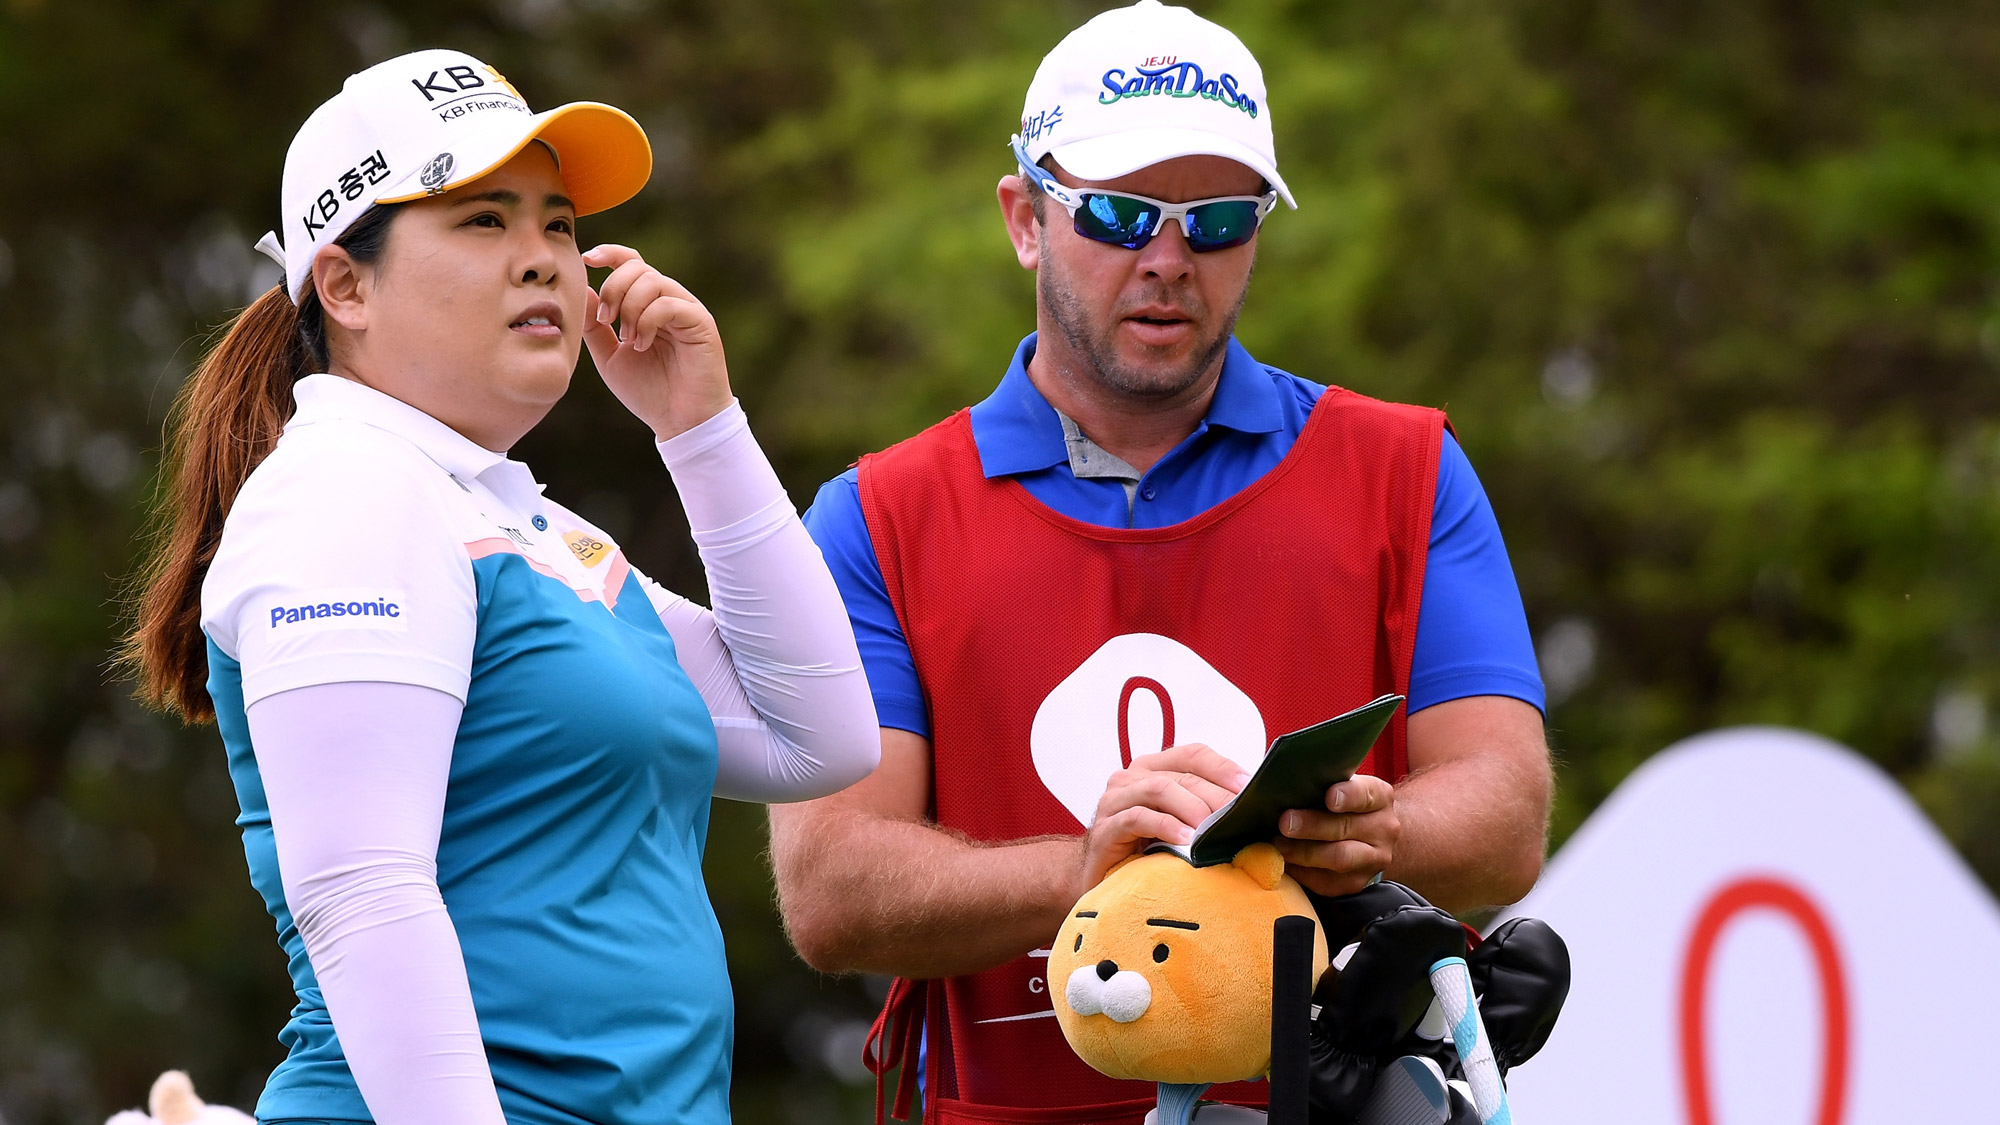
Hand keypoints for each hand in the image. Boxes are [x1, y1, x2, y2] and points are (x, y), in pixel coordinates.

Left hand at [581, 244, 733, 440]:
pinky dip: (648, 321)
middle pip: (637, 267)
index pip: (631, 262)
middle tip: (606, 321)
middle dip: (613, 288)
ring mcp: (687, 310)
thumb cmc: (648, 392)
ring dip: (630, 308)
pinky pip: (669, 304)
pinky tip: (642, 345)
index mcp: (649, 304)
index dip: (609, 254)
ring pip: (652, 281)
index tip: (586, 261)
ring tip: (627, 339)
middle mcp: (669, 300)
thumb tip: (582, 290)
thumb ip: (594, 326)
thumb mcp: (609, 356)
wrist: (680, 422)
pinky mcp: (701, 323)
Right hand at [1076, 742, 1250, 892]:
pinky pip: (1137, 818)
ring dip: (1193, 808)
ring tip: (1213, 830)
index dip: (1223, 767)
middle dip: (1216, 796)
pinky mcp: (1105, 828)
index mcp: (1153, 768)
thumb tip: (1253, 807)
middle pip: (1183, 776)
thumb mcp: (1179, 823)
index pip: (1193, 754)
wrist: (1101, 880)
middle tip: (1241, 818)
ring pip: (1160, 789)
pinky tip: (1185, 841)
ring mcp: (1115, 800)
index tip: (1250, 786)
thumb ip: (1206, 808)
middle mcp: (1131, 777)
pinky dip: (1166, 826)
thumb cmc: (1147, 851)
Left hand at [1276, 775, 1399, 896]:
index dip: (1348, 795)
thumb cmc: (1346, 806)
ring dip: (1303, 852)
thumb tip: (1285, 789)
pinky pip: (1327, 882)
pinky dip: (1302, 872)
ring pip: (1339, 858)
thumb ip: (1322, 785)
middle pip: (1345, 828)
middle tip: (1285, 823)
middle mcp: (1383, 828)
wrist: (1372, 837)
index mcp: (1380, 797)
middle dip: (1312, 826)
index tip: (1329, 797)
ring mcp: (1374, 859)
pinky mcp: (1357, 882)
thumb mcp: (1342, 787)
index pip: (1366, 794)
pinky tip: (1286, 862)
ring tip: (1279, 845)